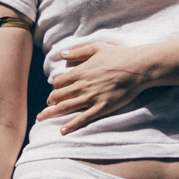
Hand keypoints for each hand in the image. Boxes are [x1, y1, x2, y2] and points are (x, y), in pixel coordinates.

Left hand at [37, 41, 158, 133]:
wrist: (137, 68)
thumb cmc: (118, 55)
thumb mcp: (96, 47)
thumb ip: (78, 51)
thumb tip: (62, 54)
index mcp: (80, 72)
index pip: (58, 82)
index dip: (55, 87)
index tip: (56, 90)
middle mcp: (82, 86)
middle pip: (58, 96)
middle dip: (50, 101)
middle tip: (47, 106)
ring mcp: (91, 98)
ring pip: (66, 108)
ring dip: (51, 114)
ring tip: (41, 119)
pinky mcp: (102, 108)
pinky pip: (83, 118)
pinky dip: (71, 125)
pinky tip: (62, 131)